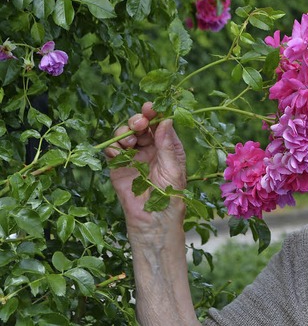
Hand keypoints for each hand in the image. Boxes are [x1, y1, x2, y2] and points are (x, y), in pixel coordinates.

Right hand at [105, 102, 186, 233]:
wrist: (154, 220)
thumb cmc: (170, 196)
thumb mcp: (174, 168)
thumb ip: (168, 145)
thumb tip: (165, 120)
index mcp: (167, 146)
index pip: (159, 124)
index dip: (155, 113)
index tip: (151, 107)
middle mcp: (150, 148)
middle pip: (140, 126)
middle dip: (138, 120)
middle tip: (140, 123)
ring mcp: (133, 157)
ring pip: (125, 135)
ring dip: (125, 131)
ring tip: (130, 140)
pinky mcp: (118, 167)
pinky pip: (112, 151)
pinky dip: (112, 146)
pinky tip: (118, 151)